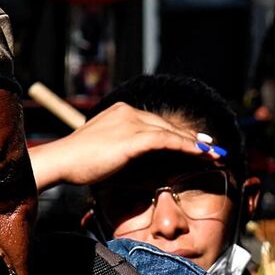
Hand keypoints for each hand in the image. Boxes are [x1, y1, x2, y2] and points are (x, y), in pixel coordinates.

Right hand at [28, 102, 213, 189]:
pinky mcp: (131, 137)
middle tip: (213, 149)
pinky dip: (186, 146)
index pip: (156, 122)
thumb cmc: (78, 163)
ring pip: (170, 131)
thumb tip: (145, 161)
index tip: (197, 144)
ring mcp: (129, 122)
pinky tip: (201, 154)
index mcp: (121, 112)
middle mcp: (127, 112)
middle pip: (167, 124)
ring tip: (214, 154)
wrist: (60, 161)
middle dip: (192, 138)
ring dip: (195, 144)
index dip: (178, 134)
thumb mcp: (106, 150)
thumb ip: (126, 149)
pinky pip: (166, 140)